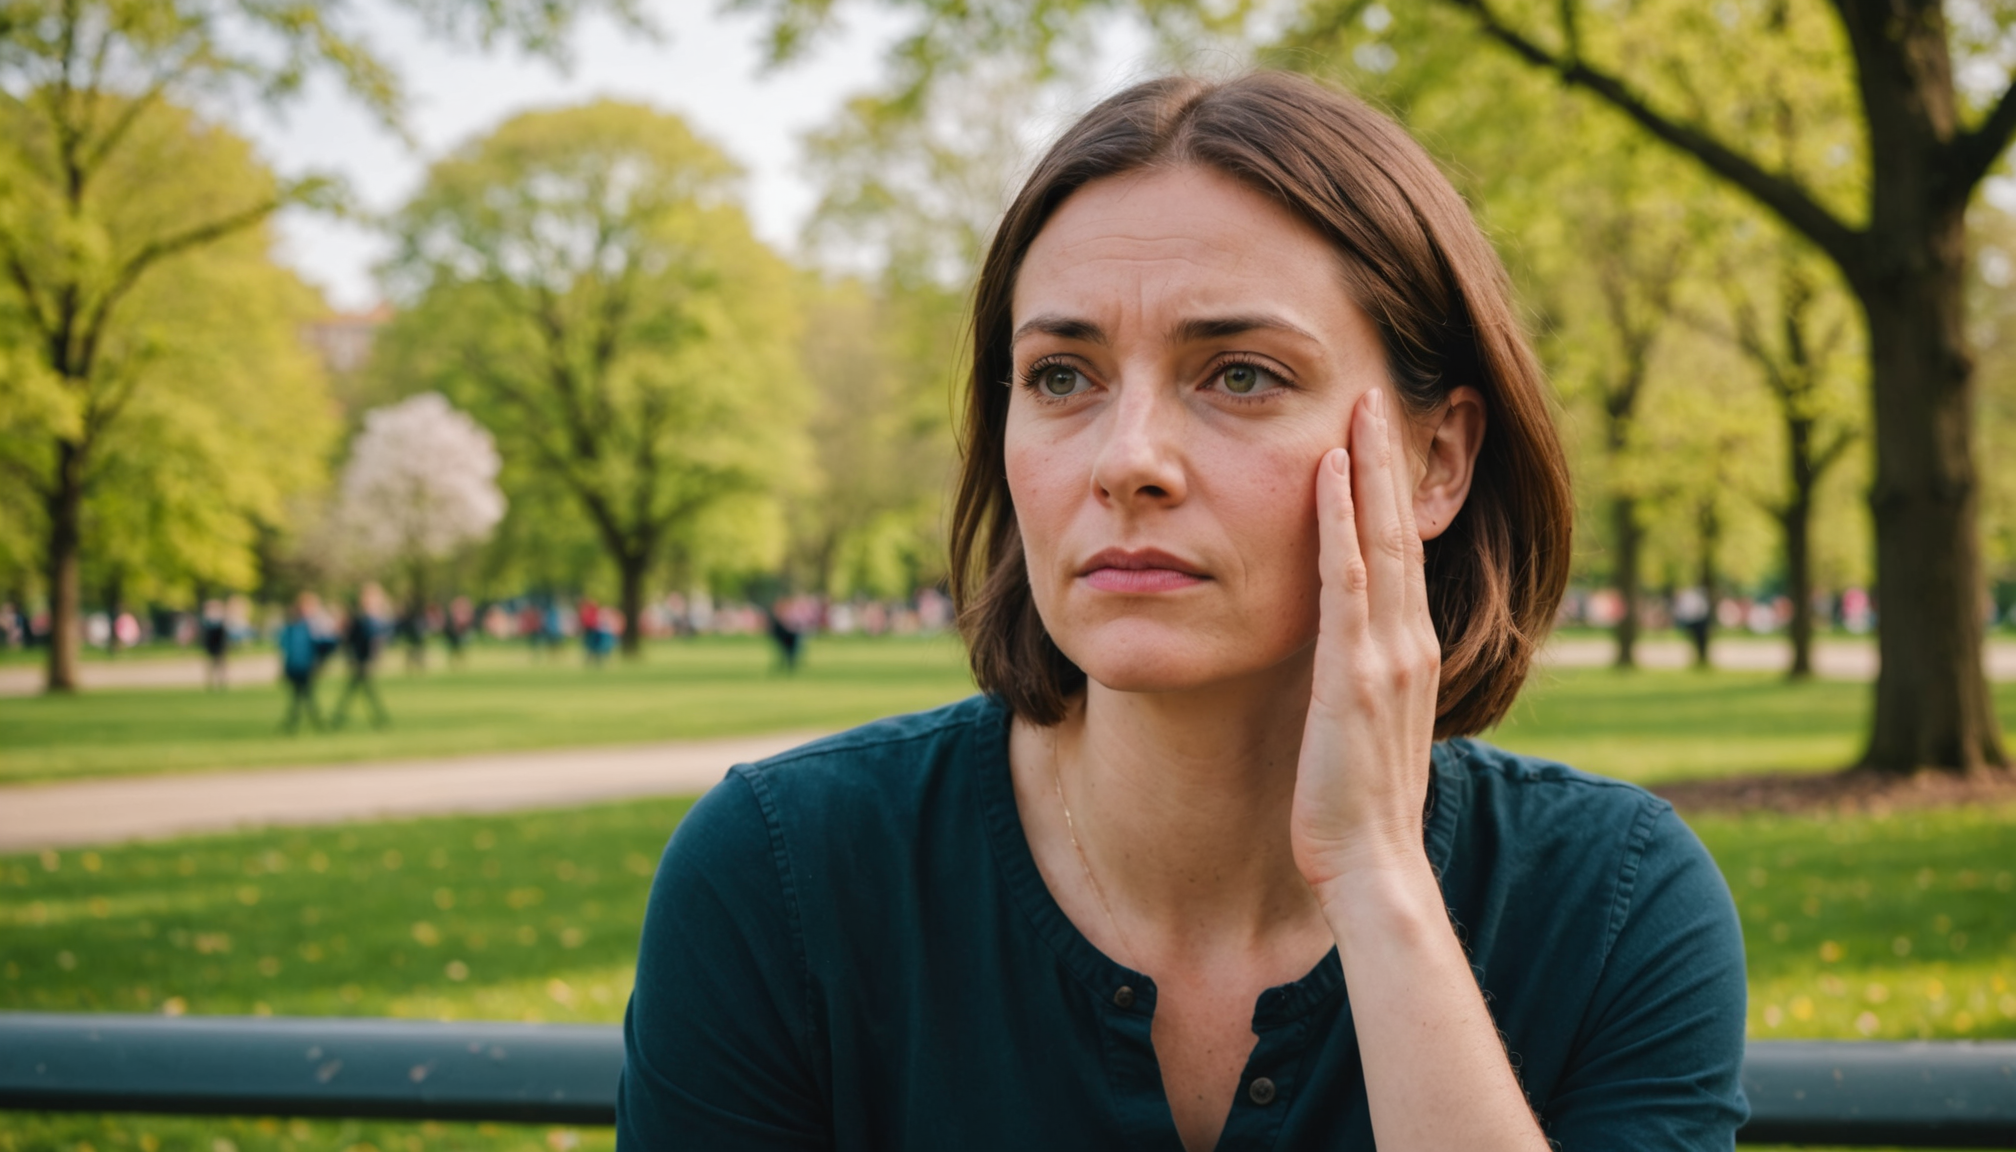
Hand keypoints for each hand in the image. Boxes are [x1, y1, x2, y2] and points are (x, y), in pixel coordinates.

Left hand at [1290, 386, 1441, 893]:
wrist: (1372, 865)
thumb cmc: (1357, 805)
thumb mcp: (1361, 725)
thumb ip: (1355, 678)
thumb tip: (1333, 651)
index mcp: (1410, 651)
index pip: (1402, 552)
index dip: (1393, 491)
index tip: (1381, 434)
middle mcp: (1409, 640)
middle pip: (1401, 528)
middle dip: (1390, 457)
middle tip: (1378, 389)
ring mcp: (1388, 652)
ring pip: (1382, 537)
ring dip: (1371, 467)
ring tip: (1361, 403)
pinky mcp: (1355, 670)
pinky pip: (1348, 577)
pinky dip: (1342, 519)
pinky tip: (1332, 471)